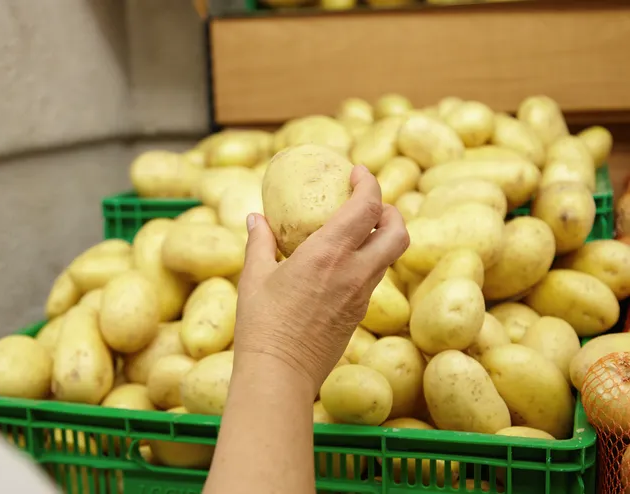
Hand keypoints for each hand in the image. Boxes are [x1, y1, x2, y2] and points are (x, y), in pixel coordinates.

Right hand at [234, 165, 409, 396]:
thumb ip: (260, 242)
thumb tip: (256, 218)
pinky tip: (340, 266)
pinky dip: (367, 261)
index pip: (366, 207)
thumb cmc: (261, 325)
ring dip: (381, 237)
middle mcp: (354, 272)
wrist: (280, 374)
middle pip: (397, 232)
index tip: (356, 172)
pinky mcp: (358, 315)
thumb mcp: (254, 277)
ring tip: (355, 233)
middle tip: (368, 205)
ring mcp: (361, 296)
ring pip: (388, 257)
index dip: (368, 183)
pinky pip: (373, 279)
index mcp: (328, 254)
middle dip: (390, 211)